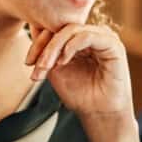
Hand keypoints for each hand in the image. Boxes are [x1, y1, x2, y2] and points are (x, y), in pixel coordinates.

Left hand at [26, 24, 140, 141]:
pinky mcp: (113, 44)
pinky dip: (71, 46)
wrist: (98, 113)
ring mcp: (103, 37)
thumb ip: (46, 51)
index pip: (56, 29)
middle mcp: (92, 34)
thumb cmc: (79, 94)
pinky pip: (87, 36)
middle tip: (36, 65)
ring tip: (47, 66)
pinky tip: (63, 61)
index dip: (39, 43)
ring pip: (72, 29)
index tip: (28, 63)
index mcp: (79, 39)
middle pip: (62, 27)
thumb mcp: (55, 69)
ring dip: (54, 47)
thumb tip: (32, 28)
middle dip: (44, 46)